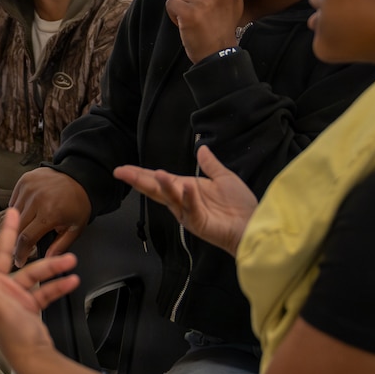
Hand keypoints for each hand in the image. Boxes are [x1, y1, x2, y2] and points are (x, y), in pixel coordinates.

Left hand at [0, 210, 79, 368]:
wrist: (32, 356)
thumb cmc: (8, 333)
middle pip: (2, 255)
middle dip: (7, 234)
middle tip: (12, 213)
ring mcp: (14, 297)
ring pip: (33, 273)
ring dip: (52, 267)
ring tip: (69, 260)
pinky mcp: (29, 306)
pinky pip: (45, 290)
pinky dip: (58, 285)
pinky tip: (71, 280)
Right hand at [9, 168, 92, 262]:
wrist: (80, 177)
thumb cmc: (79, 202)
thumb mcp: (75, 228)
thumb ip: (61, 245)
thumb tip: (48, 259)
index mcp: (49, 214)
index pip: (26, 239)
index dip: (20, 253)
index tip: (19, 260)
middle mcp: (36, 200)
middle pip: (17, 227)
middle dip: (17, 241)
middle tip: (21, 247)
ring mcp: (29, 189)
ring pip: (13, 214)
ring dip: (18, 224)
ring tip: (28, 226)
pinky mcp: (25, 181)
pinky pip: (14, 200)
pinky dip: (17, 209)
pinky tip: (28, 212)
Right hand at [116, 146, 257, 255]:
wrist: (253, 225)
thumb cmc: (239, 205)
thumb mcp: (224, 178)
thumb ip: (210, 164)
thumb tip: (201, 148)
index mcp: (186, 189)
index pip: (159, 179)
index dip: (141, 174)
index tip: (123, 169)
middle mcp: (183, 201)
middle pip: (156, 189)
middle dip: (139, 180)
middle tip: (121, 172)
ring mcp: (189, 213)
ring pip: (171, 198)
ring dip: (163, 186)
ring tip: (156, 174)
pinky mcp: (199, 222)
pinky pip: (191, 208)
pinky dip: (187, 198)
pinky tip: (185, 186)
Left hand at [167, 0, 246, 62]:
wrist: (219, 54)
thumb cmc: (223, 26)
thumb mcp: (233, 0)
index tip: (205, 2)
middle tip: (200, 14)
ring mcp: (204, 1)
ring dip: (180, 7)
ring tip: (194, 20)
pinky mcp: (190, 13)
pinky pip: (171, 3)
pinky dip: (174, 15)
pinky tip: (186, 25)